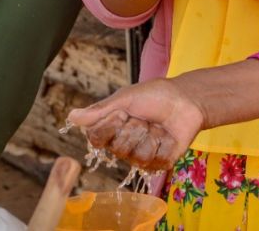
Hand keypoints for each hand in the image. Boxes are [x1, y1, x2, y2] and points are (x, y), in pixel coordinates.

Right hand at [68, 79, 204, 170]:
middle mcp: (122, 146)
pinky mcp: (160, 162)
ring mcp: (141, 156)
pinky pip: (156, 160)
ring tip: (157, 126)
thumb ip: (100, 110)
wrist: (186, 99)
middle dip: (134, 128)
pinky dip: (164, 144)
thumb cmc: (155, 95)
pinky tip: (168, 135)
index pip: (95, 138)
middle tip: (144, 117)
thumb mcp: (126, 98)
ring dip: (150, 136)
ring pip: (137, 156)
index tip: (122, 112)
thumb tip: (72, 117)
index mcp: (111, 130)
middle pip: (117, 148)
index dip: (110, 125)